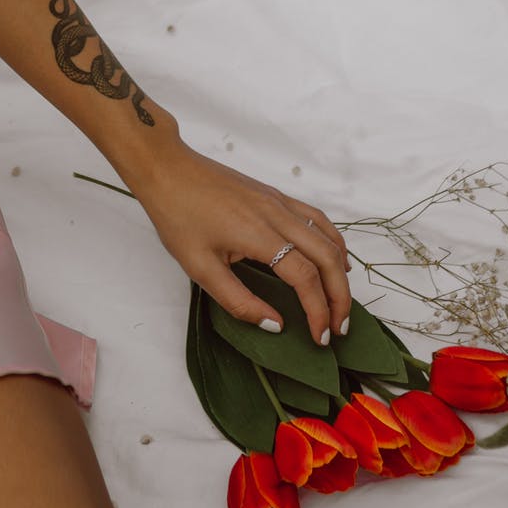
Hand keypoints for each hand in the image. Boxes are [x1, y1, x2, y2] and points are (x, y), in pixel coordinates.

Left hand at [127, 142, 351, 345]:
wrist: (167, 169)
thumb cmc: (177, 216)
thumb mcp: (199, 268)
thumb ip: (238, 300)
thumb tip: (274, 324)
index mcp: (259, 235)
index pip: (305, 278)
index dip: (318, 310)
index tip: (319, 337)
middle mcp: (277, 215)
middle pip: (327, 258)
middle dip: (340, 297)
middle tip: (338, 328)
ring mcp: (279, 202)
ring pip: (327, 236)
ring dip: (340, 271)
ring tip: (340, 300)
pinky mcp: (276, 195)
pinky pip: (316, 219)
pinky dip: (332, 242)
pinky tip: (332, 257)